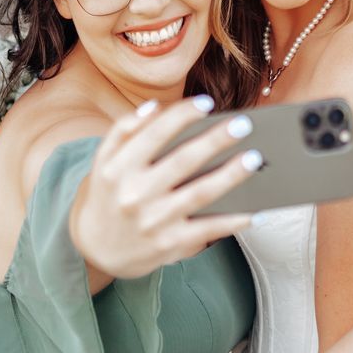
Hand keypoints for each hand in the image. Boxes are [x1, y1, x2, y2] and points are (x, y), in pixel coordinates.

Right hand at [69, 97, 258, 277]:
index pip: (154, 134)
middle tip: (244, 124)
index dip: (182, 115)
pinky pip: (209, 229)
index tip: (207, 102)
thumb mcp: (104, 161)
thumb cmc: (108, 195)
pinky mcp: (171, 244)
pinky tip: (255, 209)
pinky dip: (233, 220)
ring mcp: (155, 221)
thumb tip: (154, 107)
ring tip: (255, 158)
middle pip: (184, 161)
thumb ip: (124, 130)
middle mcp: (136, 194)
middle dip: (216, 140)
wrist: (97, 249)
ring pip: (201, 193)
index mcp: (119, 169)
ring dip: (231, 175)